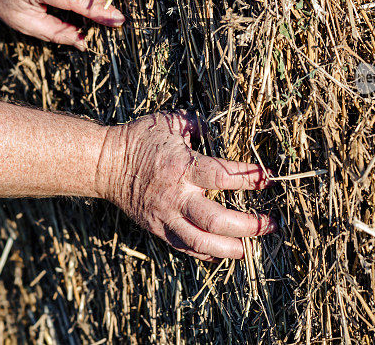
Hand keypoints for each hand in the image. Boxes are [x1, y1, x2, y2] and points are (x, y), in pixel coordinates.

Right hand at [97, 112, 276, 260]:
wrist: (104, 164)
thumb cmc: (137, 139)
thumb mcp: (168, 121)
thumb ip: (197, 124)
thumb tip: (219, 128)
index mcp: (182, 168)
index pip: (223, 177)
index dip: (249, 179)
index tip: (268, 179)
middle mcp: (176, 196)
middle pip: (217, 220)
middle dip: (248, 225)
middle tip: (270, 224)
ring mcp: (165, 216)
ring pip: (201, 243)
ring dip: (230, 248)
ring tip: (249, 248)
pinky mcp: (157, 228)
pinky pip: (185, 247)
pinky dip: (206, 254)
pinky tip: (223, 253)